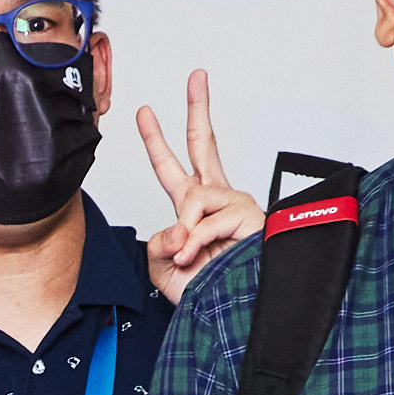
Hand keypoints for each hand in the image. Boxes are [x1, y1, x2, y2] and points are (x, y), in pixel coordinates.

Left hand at [134, 71, 251, 284]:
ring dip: (185, 230)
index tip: (144, 111)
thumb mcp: (164, 271)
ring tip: (189, 256)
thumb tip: (176, 226)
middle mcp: (215, 201)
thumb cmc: (206, 296)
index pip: (171, 168)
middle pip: (203, 144)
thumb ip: (159, 244)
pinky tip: (200, 256)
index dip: (156, 140)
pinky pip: (209, 217)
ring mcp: (233, 205)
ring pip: (194, 195)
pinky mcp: (249, 215)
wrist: (233, 317)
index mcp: (192, 210)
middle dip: (198, 108)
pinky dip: (198, 240)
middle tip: (197, 76)